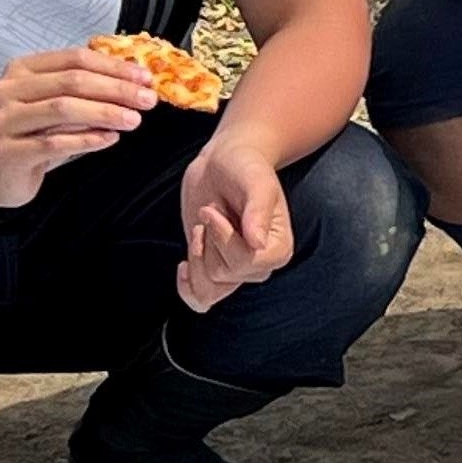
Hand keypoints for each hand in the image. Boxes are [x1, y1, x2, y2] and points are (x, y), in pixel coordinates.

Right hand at [0, 44, 152, 209]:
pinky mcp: (7, 152)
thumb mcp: (55, 105)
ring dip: (104, 112)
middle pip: (71, 82)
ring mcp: (5, 121)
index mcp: (23, 69)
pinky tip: (110, 138)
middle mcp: (9, 90)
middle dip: (116, 89)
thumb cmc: (32, 135)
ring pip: (62, 109)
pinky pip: (53, 143)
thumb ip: (84, 91)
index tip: (145, 78)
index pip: (74, 59)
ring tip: (133, 119)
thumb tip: (135, 81)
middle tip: (148, 100)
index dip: (113, 67)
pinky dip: (86, 139)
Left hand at [177, 134, 293, 312]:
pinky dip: (187, 288)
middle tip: (210, 211)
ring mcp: (236, 270)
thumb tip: (257, 242)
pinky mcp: (215, 269)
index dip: (224, 238)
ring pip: (209, 290)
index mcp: (278, 247)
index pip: (249, 264)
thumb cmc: (244, 167)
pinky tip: (183, 266)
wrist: (224, 163)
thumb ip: (258, 209)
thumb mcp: (256, 181)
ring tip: (202, 228)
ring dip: (196, 256)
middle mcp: (260, 265)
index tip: (213, 211)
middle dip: (209, 240)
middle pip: (226, 274)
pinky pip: (201, 299)